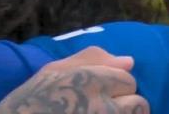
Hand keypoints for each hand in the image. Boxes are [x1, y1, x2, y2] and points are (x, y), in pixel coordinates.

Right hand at [0, 46, 147, 113]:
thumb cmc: (30, 101)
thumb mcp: (53, 70)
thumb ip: (93, 59)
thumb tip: (129, 61)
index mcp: (90, 81)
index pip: (128, 80)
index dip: (117, 86)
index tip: (101, 93)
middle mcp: (102, 107)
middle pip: (138, 103)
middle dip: (124, 106)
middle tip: (100, 110)